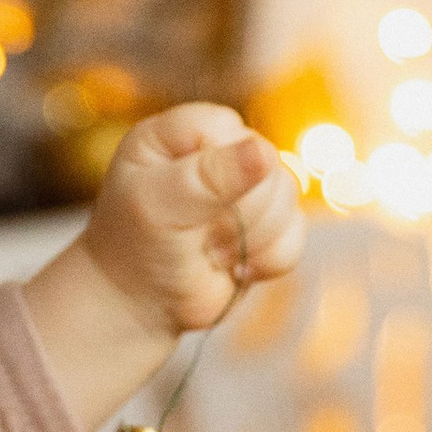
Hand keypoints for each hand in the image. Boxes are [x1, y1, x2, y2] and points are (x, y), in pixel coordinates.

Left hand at [87, 105, 302, 346]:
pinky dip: (269, 259)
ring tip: (209, 251)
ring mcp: (245, 186)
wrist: (140, 303)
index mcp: (177, 135)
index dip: (219, 169)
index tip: (183, 200)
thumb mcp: (158, 207)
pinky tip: (235, 266)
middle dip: (236, 213)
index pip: (228, 128)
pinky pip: (296, 233)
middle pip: (267, 163)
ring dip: (250, 238)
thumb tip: (262, 151)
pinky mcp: (268, 223)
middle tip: (194, 234)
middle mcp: (215, 152)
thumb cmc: (135, 248)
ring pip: (288, 196)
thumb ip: (207, 177)